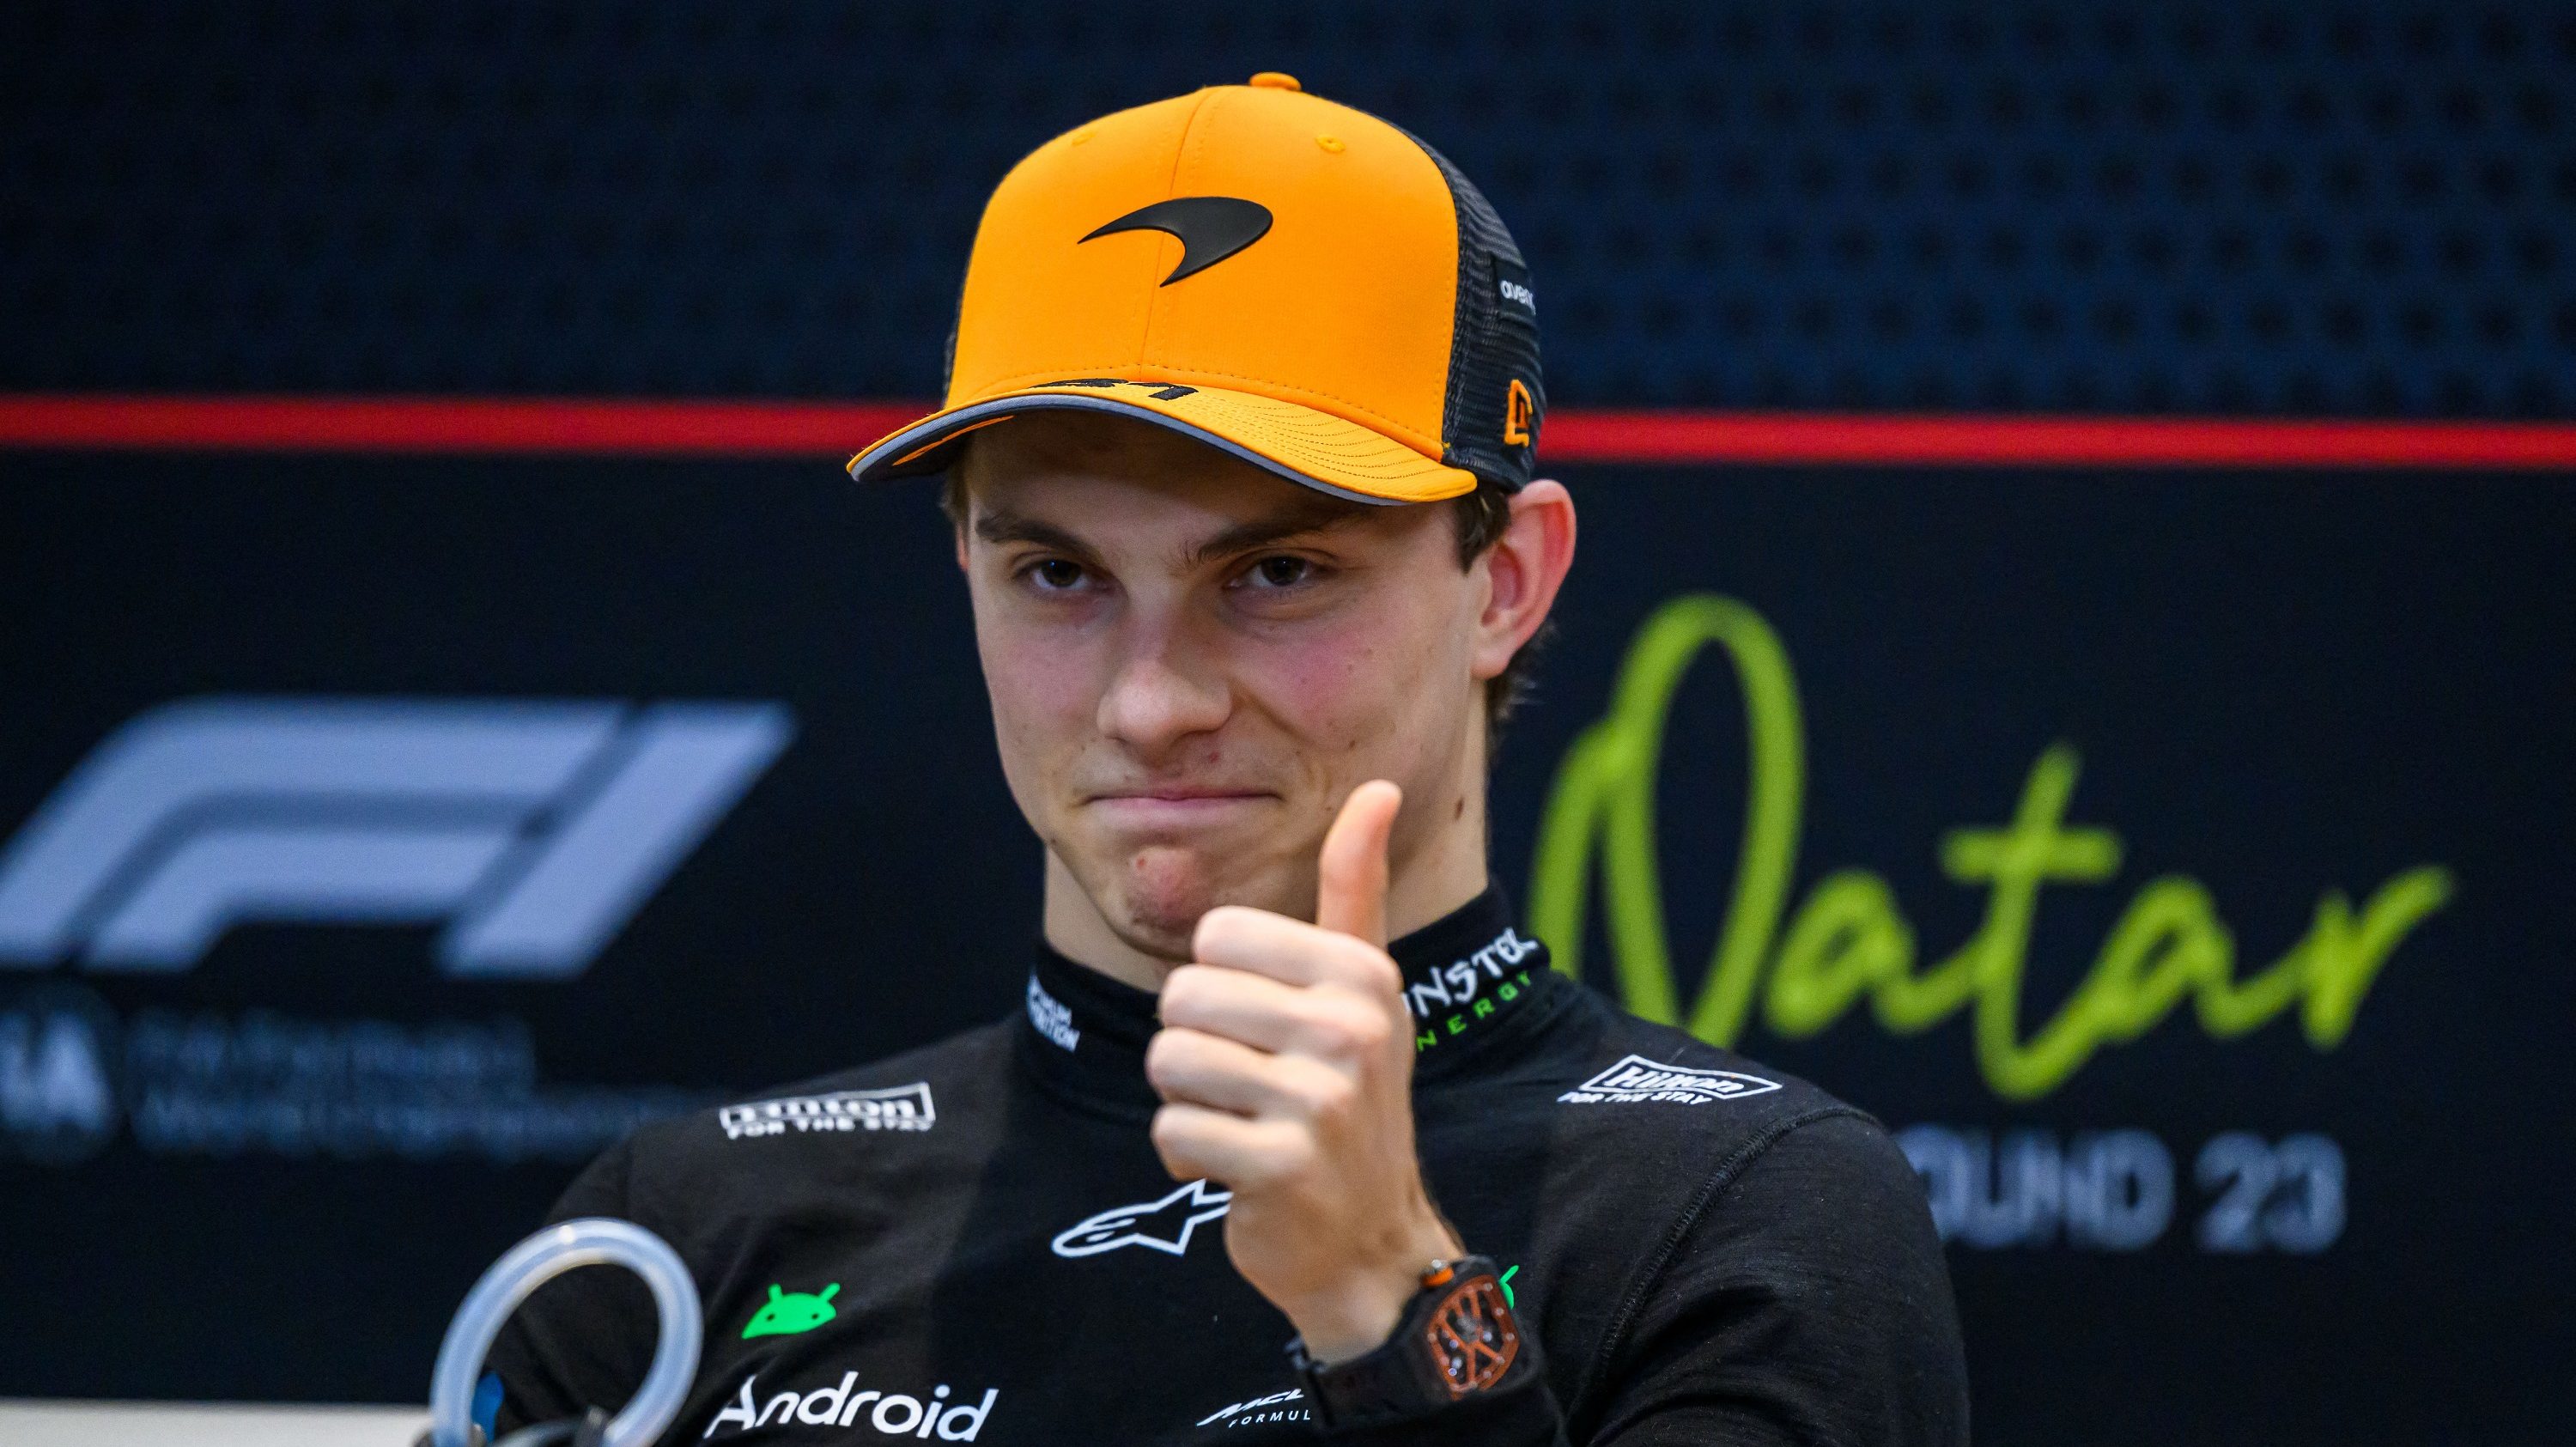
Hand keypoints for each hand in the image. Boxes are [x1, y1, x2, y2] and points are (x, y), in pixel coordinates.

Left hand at [1145, 780, 1463, 1362]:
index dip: (1219, 987)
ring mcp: (1321, 1099)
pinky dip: (1185, 1156)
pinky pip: (1171, 1131)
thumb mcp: (1364, 990)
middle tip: (1246, 1085)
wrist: (1370, 1241)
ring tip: (1240, 1122)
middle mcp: (1351, 1029)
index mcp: (1361, 974)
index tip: (1268, 1030)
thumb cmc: (1352, 1098)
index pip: (1215, 936)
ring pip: (1169, 1061)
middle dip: (1193, 1047)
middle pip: (1182, 996)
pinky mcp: (1281, 1165)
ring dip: (1187, 1102)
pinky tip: (1235, 1170)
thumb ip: (1354, 889)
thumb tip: (1377, 786)